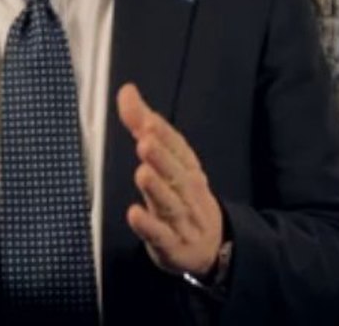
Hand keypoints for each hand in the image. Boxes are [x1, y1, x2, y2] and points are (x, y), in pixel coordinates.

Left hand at [116, 83, 222, 276]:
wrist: (211, 247)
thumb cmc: (182, 195)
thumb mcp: (167, 160)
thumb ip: (143, 125)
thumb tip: (127, 91)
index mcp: (188, 168)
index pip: (179, 149)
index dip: (164, 136)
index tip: (148, 121)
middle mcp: (187, 191)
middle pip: (176, 174)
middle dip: (161, 158)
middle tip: (145, 142)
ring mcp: (182, 219)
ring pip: (170, 203)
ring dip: (157, 188)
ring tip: (142, 173)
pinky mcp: (172, 244)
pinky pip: (160, 235)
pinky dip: (148, 225)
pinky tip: (134, 214)